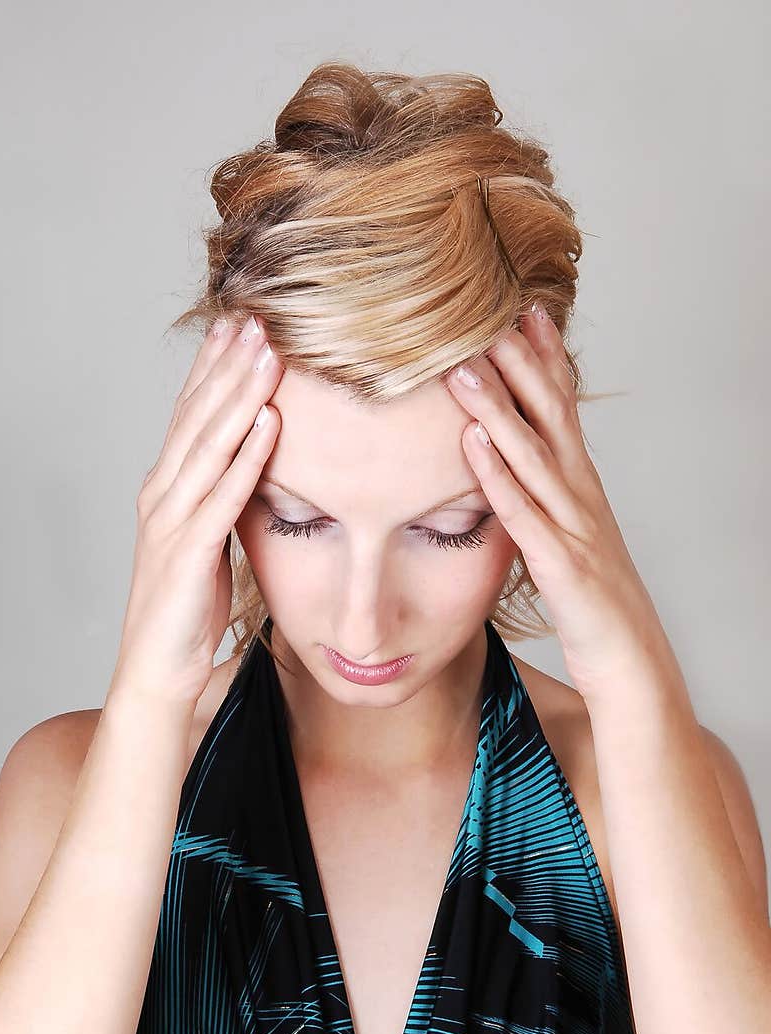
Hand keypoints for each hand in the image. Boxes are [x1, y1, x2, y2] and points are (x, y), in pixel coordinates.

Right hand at [107, 314, 283, 708]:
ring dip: (240, 395)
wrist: (157, 671)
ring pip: (209, 444)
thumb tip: (252, 466)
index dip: (213, 367)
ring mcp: (171, 521)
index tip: (239, 324)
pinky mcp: (189, 552)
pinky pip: (223, 495)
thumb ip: (221, 500)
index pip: (191, 415)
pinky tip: (271, 423)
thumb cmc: (186, 611)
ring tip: (269, 351)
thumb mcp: (206, 542)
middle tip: (257, 315)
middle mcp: (161, 494)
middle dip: (227, 364)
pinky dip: (248, 456)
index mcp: (165, 489)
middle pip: (198, 416)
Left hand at [444, 301, 668, 703]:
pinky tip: (472, 444)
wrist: (632, 663)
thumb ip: (545, 504)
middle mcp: (582, 497)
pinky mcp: (562, 565)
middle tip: (488, 310)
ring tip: (463, 365)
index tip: (522, 308)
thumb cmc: (595, 606)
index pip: (562, 410)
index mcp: (581, 489)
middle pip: (550, 417)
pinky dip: (498, 475)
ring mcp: (574, 528)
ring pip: (533, 455)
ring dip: (498, 408)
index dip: (545, 359)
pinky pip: (523, 513)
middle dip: (520, 363)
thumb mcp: (570, 542)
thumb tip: (514, 469)